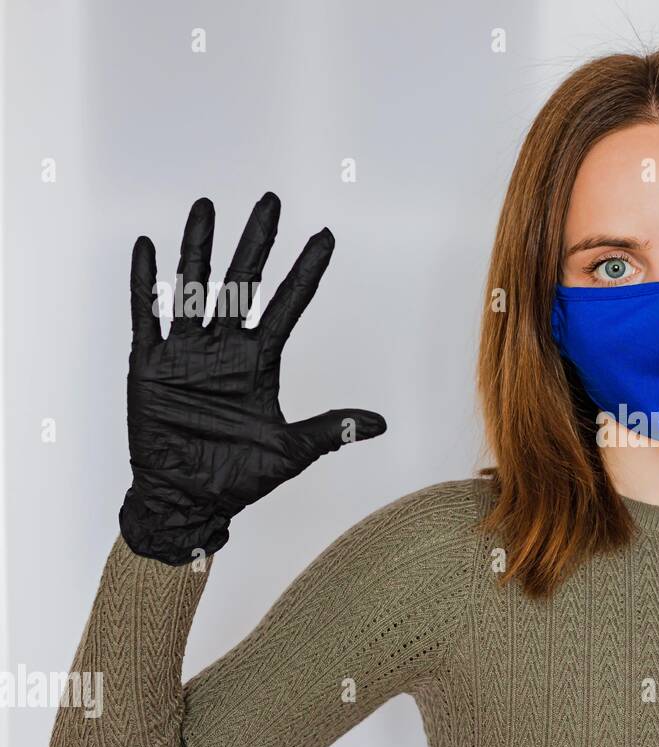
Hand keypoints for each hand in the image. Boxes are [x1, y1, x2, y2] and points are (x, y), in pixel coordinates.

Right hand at [118, 192, 386, 563]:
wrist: (187, 501)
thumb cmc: (238, 478)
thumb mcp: (293, 451)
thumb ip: (332, 431)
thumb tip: (381, 423)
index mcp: (258, 363)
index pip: (287, 305)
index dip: (305, 271)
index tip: (326, 236)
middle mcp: (224, 349)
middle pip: (242, 282)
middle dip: (257, 242)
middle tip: (271, 201)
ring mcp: (186, 354)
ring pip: (193, 288)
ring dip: (198, 247)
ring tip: (206, 205)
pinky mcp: (150, 366)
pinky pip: (147, 317)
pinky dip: (146, 284)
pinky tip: (148, 247)